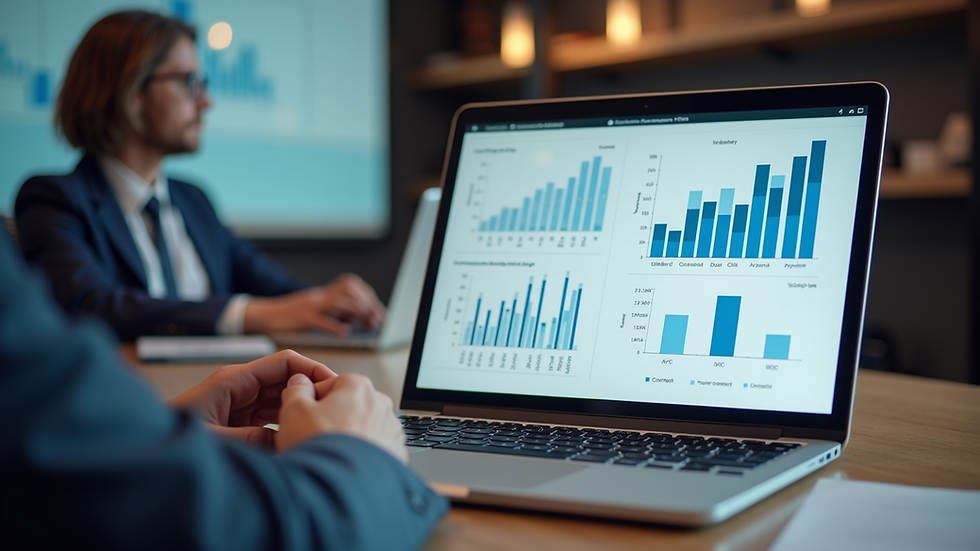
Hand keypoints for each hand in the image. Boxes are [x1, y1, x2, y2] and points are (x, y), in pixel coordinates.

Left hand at [168, 350, 336, 447]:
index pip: (284, 361)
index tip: (333, 385)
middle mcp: (239, 387)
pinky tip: (293, 438)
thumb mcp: (215, 439)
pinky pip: (269, 416)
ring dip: (298, 409)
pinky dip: (284, 424)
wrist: (146, 447)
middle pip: (286, 379)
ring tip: (317, 424)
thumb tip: (286, 438)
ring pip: (280, 399)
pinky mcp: (237, 419)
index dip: (312, 369)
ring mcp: (239, 403)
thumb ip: (252, 439)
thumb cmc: (170, 436)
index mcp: (234, 379)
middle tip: (331, 409)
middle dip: (309, 391)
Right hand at [243, 274, 385, 334]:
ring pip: (340, 303)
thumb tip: (357, 320)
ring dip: (357, 313)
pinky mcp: (301, 318)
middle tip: (376, 320)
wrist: (263, 315)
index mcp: (324, 294)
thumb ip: (333, 311)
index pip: (353, 287)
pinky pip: (321, 320)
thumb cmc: (289, 317)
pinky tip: (345, 332)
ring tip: (367, 324)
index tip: (380, 312)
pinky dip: (335, 326)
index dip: (369, 298)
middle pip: (351, 291)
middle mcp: (320, 296)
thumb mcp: (314, 308)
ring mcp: (311, 305)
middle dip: (368, 305)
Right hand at [277, 373, 407, 463]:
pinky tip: (345, 464)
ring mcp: (391, 430)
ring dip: (349, 437)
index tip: (304, 415)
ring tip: (330, 454)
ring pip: (363, 428)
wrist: (341, 487)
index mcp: (358, 387)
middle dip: (333, 418)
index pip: (331, 384)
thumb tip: (299, 384)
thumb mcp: (294, 411)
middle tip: (315, 437)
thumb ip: (296, 391)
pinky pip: (375, 448)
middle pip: (349, 406)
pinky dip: (362, 454)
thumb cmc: (321, 449)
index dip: (312, 401)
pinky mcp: (396, 454)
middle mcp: (381, 405)